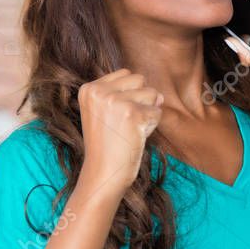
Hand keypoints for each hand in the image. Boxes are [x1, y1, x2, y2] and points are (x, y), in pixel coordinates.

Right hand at [78, 69, 163, 191]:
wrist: (103, 174)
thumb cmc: (107, 146)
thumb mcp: (105, 113)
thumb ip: (127, 94)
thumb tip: (160, 95)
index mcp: (89, 89)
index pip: (126, 74)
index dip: (129, 95)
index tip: (115, 117)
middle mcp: (99, 91)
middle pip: (139, 79)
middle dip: (141, 100)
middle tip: (124, 124)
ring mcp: (114, 101)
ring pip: (151, 93)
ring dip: (147, 113)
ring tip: (130, 130)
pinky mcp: (132, 113)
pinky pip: (157, 112)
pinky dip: (152, 126)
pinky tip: (135, 137)